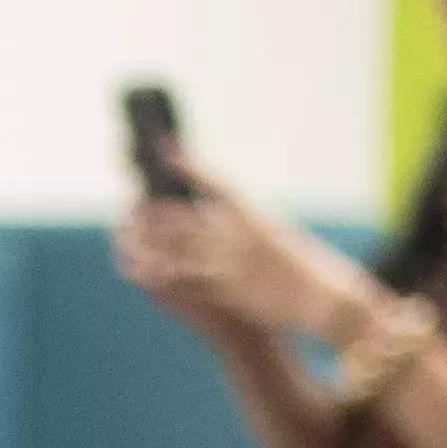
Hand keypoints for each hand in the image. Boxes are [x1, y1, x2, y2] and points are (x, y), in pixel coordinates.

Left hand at [113, 154, 362, 344]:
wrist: (323, 298)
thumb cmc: (302, 267)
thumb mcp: (277, 234)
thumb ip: (245, 224)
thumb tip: (219, 213)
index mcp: (253, 213)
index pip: (215, 182)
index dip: (188, 165)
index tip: (164, 149)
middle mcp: (237, 233)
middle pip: (182, 214)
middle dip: (151, 209)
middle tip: (130, 203)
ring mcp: (228, 260)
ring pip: (173, 246)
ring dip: (145, 240)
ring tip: (124, 234)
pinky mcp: (223, 287)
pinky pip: (179, 278)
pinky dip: (156, 272)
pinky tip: (137, 269)